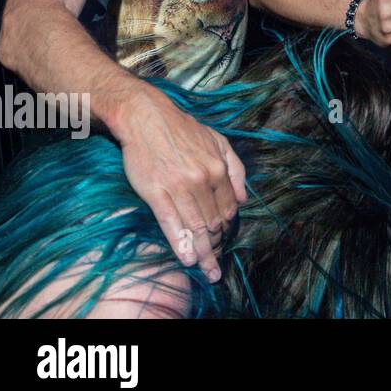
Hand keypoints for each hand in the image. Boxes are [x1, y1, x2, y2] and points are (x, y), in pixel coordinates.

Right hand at [117, 89, 246, 282]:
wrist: (147, 118)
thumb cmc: (182, 130)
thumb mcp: (218, 142)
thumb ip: (235, 169)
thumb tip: (244, 199)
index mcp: (218, 169)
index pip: (228, 209)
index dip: (227, 230)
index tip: (224, 245)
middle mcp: (202, 180)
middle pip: (213, 222)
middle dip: (216, 248)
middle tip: (215, 269)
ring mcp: (179, 187)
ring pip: (196, 226)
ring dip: (202, 253)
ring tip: (206, 271)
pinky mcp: (156, 192)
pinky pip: (171, 223)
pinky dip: (180, 243)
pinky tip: (186, 259)